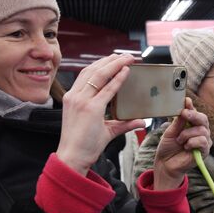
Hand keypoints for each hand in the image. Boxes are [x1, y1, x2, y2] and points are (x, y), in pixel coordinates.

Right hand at [57, 54, 144, 174]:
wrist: (72, 157)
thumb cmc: (84, 145)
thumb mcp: (104, 130)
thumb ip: (123, 124)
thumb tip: (141, 122)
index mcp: (74, 98)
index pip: (87, 74)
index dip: (102, 64)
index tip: (114, 59)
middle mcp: (75, 96)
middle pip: (93, 69)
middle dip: (110, 60)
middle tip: (125, 55)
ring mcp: (81, 101)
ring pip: (98, 74)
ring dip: (114, 64)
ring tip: (128, 58)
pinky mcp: (90, 109)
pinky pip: (107, 90)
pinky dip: (117, 79)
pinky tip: (126, 72)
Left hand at [153, 97, 210, 189]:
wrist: (165, 164)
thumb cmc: (168, 147)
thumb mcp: (171, 131)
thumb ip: (179, 121)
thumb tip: (185, 104)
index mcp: (192, 125)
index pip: (196, 112)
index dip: (191, 107)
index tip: (185, 101)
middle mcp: (201, 131)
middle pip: (203, 119)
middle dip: (193, 115)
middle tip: (184, 114)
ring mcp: (204, 141)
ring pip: (202, 130)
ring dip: (188, 134)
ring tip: (179, 140)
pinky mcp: (205, 151)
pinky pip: (203, 141)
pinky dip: (192, 142)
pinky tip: (186, 146)